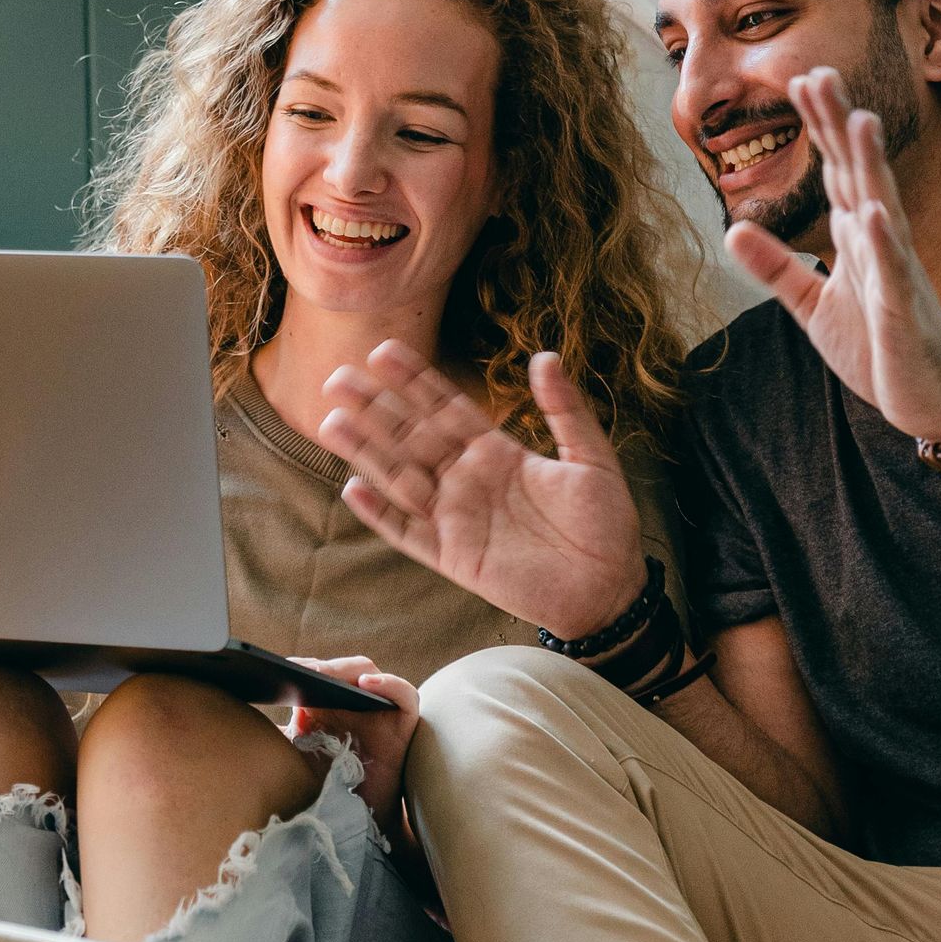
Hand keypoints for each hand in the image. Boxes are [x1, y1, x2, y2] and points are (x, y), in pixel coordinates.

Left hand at [288, 656, 419, 830]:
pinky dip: (389, 684)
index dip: (300, 668)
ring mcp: (380, 708)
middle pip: (341, 670)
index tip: (277, 669)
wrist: (354, 819)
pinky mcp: (403, 722)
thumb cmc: (324, 786)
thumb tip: (232, 717)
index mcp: (326, 703)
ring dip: (346, 670)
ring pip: (369, 673)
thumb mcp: (292, 756)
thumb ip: (273, 736)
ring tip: (324, 675)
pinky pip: (404, 694)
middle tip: (299, 671)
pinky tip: (367, 683)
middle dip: (320, 668)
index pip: (317, 672)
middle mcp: (353, 701)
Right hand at [319, 339, 645, 640]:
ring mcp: (457, 518)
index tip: (383, 352)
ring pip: (400, 478)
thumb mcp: (591, 458)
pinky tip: (353, 490)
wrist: (609, 589)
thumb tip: (545, 357)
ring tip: (331, 422)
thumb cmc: (606, 524)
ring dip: (366, 451)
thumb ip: (565, 410)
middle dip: (375, 408)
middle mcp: (469, 480)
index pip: (446, 408)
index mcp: (498, 452)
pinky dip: (381, 514)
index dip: (414, 381)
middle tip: (336, 378)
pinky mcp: (454, 557)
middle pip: (411, 437)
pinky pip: (408, 533)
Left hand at [726, 73, 940, 439]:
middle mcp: (880, 242)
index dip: (819, 127)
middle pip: (857, 173)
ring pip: (881, 207)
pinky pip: (893, 272)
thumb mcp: (811, 305)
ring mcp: (895, 273)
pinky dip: (883, 242)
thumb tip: (732, 229)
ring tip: (860, 120)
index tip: (802, 80)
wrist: (928, 397)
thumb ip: (775, 267)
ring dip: (871, 165)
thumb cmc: (877, 346)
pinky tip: (875, 211)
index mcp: (857, 237)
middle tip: (822, 72)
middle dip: (839, 125)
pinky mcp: (903, 311)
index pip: (835, 171)